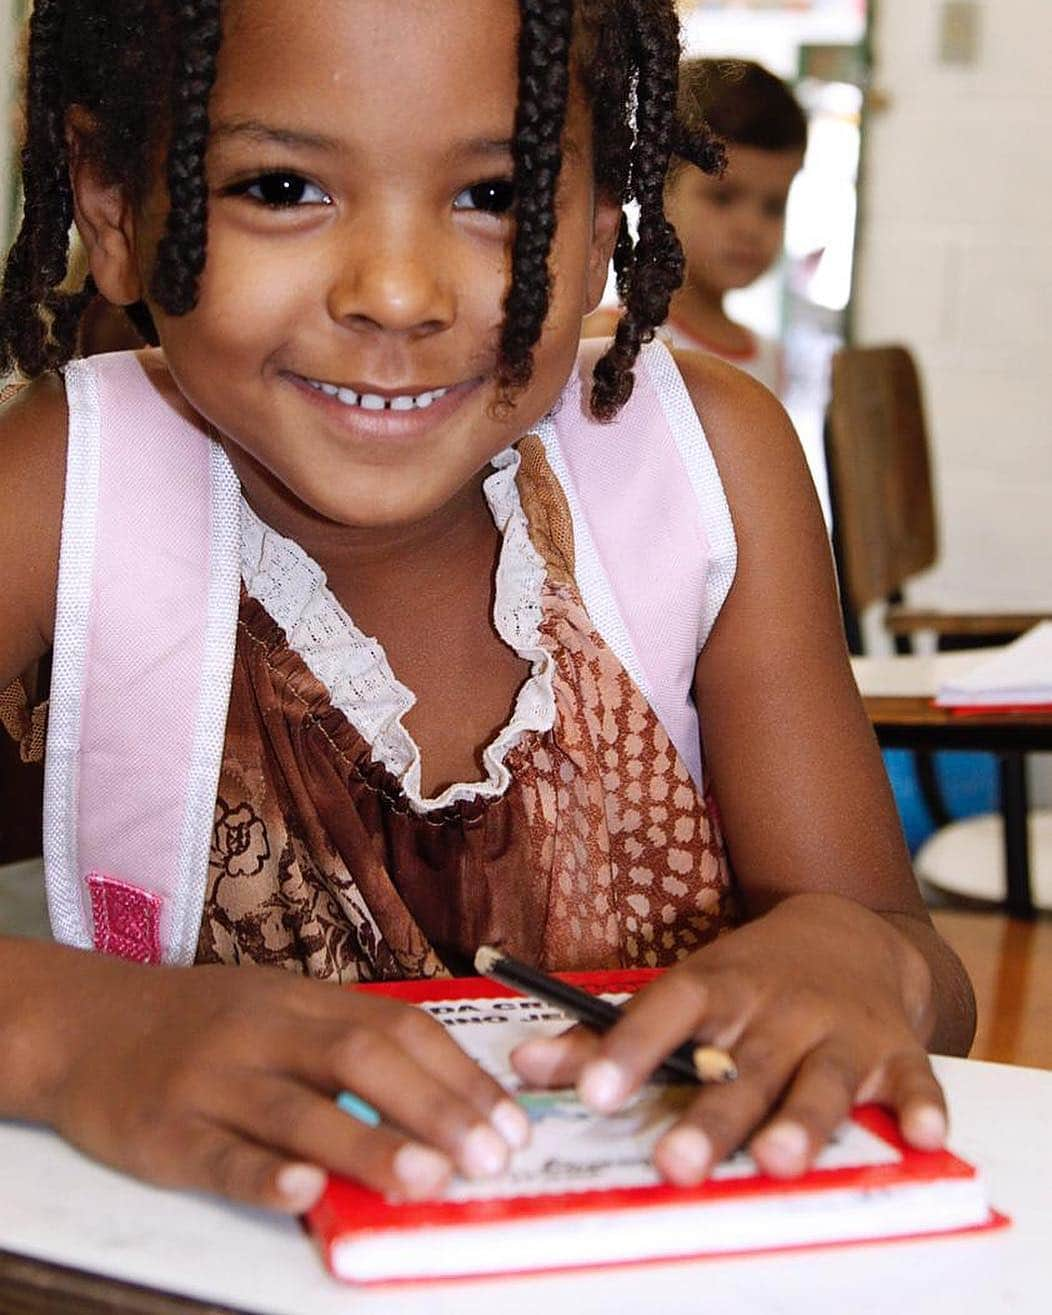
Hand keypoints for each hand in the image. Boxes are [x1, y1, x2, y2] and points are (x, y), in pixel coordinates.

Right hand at [10, 946, 527, 1212]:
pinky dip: (263, 1174)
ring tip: (430, 1178)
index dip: (459, 1074)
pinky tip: (305, 1192)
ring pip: (297, 1109)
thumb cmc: (202, 1023)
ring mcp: (212, 1079)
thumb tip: (436, 1095)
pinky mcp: (164, 1131)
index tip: (510, 1120)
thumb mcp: (276, 1007)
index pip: (397, 1027)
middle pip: (360, 1058)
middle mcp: (263, 1031)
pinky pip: (219, 1154)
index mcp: (300, 1000)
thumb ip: (341, 1042)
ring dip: (369, 1143)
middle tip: (491, 1155)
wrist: (89, 1024)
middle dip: (435, 1106)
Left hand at [510, 893, 945, 1184]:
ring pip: (821, 1078)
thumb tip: (524, 1066)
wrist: (849, 932)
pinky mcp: (899, 1051)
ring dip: (803, 1120)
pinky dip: (921, 1106)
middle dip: (712, 1114)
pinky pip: (914, 1080)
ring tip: (777, 1160)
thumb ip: (611, 1033)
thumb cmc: (751, 978)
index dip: (630, 1048)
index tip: (592, 1090)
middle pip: (744, 1063)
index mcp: (720, 985)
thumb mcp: (685, 989)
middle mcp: (780, 1006)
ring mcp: (841, 1029)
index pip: (670, 1011)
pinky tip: (920, 1135)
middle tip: (676, 1161)